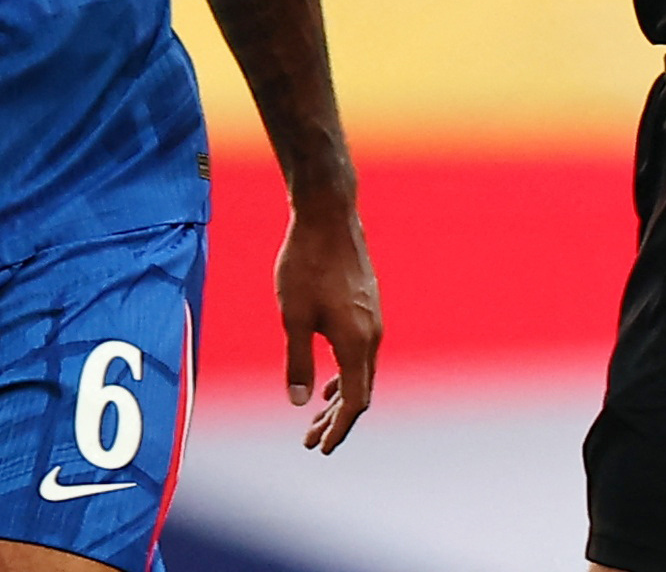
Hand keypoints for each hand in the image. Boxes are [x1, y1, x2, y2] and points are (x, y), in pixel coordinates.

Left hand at [274, 195, 381, 453]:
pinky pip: (361, 352)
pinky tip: (327, 378)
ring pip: (361, 371)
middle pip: (360, 391)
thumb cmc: (306, 264)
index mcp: (356, 342)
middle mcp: (372, 335)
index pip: (354, 401)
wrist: (328, 216)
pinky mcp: (367, 306)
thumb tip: (299, 403)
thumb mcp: (293, 316)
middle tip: (311, 441)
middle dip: (336, 419)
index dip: (338, 429)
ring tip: (315, 417)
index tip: (321, 449)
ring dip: (339, 397)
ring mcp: (373, 319)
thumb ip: (297, 361)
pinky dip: (345, 373)